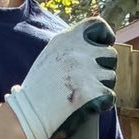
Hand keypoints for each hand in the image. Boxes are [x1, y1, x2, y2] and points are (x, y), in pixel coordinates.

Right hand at [5, 18, 116, 138]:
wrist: (27, 113)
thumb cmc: (38, 88)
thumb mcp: (50, 56)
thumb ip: (71, 46)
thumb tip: (96, 41)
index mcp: (66, 39)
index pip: (97, 24)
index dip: (105, 35)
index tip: (105, 45)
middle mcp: (78, 52)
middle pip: (110, 54)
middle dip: (104, 67)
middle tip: (91, 81)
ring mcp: (86, 71)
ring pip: (111, 77)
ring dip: (103, 86)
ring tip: (83, 95)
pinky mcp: (91, 92)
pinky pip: (110, 96)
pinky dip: (103, 103)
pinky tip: (89, 107)